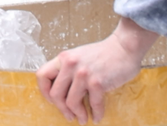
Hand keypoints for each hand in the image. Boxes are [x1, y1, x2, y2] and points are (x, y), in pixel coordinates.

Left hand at [36, 18, 157, 122]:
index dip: (44, 92)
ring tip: (82, 118)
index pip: (42, 76)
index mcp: (64, 58)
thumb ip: (69, 69)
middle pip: (55, 94)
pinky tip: (97, 116)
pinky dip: (96, 114)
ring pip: (71, 102)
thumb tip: (63, 91)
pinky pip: (93, 104)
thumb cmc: (104, 53)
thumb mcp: (79, 56)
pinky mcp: (97, 82)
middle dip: (61, 109)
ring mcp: (83, 74)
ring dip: (78, 114)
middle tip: (69, 115)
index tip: (52, 100)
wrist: (124, 47)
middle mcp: (70, 65)